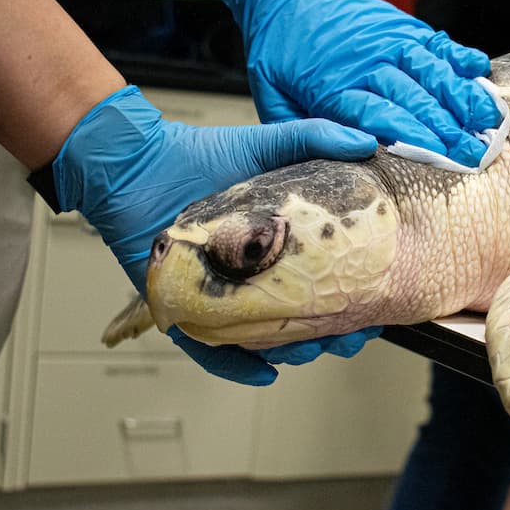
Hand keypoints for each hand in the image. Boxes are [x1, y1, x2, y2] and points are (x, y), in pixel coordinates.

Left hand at [53, 85, 381, 383]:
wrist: (137, 166)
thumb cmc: (197, 155)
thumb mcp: (266, 143)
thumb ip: (314, 137)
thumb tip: (365, 141)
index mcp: (278, 248)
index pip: (325, 282)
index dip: (352, 298)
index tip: (373, 306)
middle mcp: (254, 276)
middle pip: (302, 320)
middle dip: (329, 334)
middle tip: (344, 337)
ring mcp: (222, 295)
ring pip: (264, 340)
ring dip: (291, 351)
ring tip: (309, 348)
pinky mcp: (188, 308)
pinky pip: (214, 351)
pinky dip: (239, 367)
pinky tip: (265, 372)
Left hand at [222, 0, 501, 167]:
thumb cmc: (279, 51)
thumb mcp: (270, 94)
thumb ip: (296, 129)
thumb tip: (326, 162)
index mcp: (330, 84)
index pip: (375, 113)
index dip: (407, 134)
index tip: (434, 156)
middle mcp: (365, 61)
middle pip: (411, 96)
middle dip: (445, 127)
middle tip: (472, 153)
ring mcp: (387, 41)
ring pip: (430, 69)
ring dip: (462, 96)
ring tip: (488, 121)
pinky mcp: (401, 27)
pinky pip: (434, 42)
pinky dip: (459, 55)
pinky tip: (482, 70)